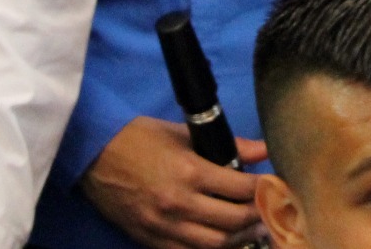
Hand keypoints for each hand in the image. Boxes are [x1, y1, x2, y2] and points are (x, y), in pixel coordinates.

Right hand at [81, 116, 268, 248]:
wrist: (93, 156)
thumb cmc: (138, 138)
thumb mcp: (183, 133)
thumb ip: (228, 144)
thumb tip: (263, 149)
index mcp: (189, 172)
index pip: (241, 188)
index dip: (265, 189)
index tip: (277, 186)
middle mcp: (179, 204)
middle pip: (233, 221)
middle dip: (258, 217)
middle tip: (272, 211)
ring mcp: (164, 227)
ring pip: (214, 244)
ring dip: (240, 238)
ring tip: (254, 229)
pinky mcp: (150, 240)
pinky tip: (223, 242)